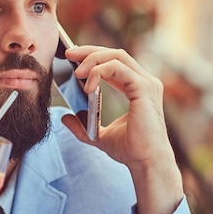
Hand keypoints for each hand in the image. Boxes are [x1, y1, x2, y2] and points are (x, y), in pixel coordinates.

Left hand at [62, 46, 171, 169]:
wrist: (146, 163)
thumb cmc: (131, 150)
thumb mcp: (99, 136)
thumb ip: (83, 126)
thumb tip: (65, 117)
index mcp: (138, 88)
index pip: (115, 62)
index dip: (94, 56)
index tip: (73, 57)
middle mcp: (145, 82)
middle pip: (116, 53)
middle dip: (90, 50)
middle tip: (69, 53)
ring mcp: (146, 83)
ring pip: (117, 56)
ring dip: (93, 59)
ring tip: (76, 73)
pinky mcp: (144, 88)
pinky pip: (117, 68)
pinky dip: (99, 72)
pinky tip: (88, 86)